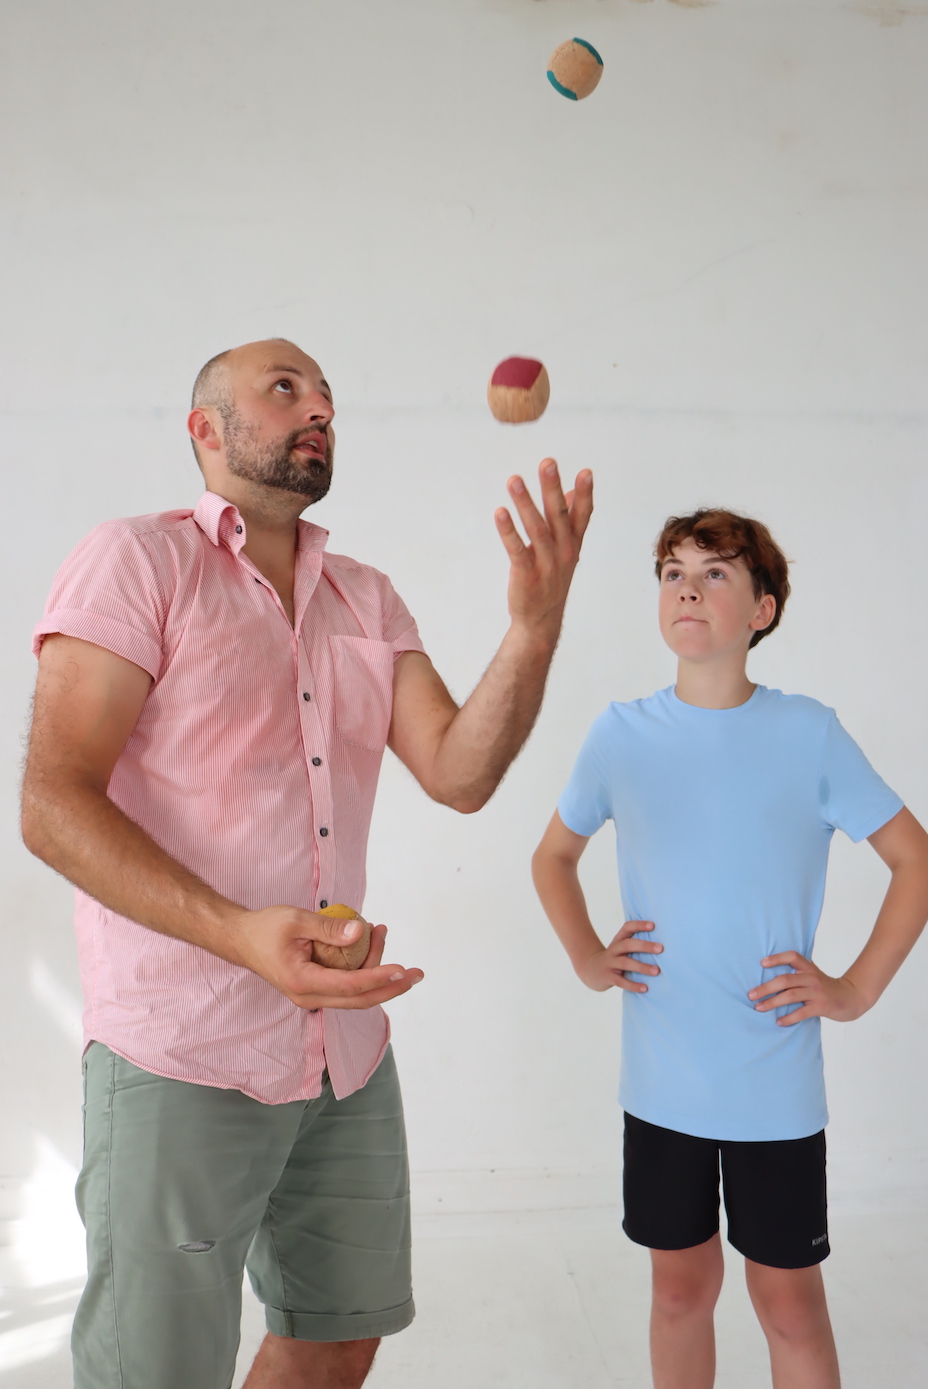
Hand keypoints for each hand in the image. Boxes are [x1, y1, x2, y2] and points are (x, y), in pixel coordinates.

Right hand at [231, 906, 423, 1009]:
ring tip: (382, 930)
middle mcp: (309, 997)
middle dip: (392, 987)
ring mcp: (312, 996)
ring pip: (355, 993)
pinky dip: (363, 968)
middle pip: (360, 1000)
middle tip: (418, 974)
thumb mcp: (296, 920)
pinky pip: (346, 986)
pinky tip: (370, 942)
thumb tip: (362, 930)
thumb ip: (329, 928)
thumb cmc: (265, 928)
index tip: (403, 970)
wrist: (241, 940)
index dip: (379, 978)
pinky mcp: (316, 989)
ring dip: (376, 969)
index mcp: (303, 982)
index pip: (350, 987)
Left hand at [495, 460, 593, 641]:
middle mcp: (563, 552)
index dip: (585, 494)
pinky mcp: (526, 575)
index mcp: (573, 544)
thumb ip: (568, 521)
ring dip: (525, 503)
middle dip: (553, 488)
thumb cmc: (551, 579)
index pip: (582, 515)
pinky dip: (508, 531)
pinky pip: (517, 550)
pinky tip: (500, 513)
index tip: (586, 472)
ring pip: (536, 529)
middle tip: (548, 463)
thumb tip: (569, 492)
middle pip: (559, 516)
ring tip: (514, 480)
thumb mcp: (564, 550)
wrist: (540, 620)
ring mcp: (546, 564)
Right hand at [575, 920, 662, 993]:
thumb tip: (663, 944)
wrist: (591, 970)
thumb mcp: (621, 948)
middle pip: (627, 944)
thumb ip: (636, 944)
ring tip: (657, 971)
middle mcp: (613, 950)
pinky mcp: (608, 977)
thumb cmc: (615, 958)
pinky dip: (633, 985)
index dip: (639, 925)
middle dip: (644, 946)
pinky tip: (645, 988)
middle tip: (661, 948)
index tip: (653, 925)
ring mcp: (610, 963)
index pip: (627, 928)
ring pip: (625, 963)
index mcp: (618, 940)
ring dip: (642, 967)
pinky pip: (621, 981)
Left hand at [748, 951, 866, 1025]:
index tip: (762, 963)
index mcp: (808, 968)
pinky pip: (802, 1012)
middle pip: (785, 979)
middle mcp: (812, 977)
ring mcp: (817, 992)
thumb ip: (796, 975)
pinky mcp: (821, 1007)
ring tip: (759, 1008)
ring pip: (790, 996)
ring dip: (772, 1002)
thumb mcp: (812, 976)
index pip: (792, 956)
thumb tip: (767, 980)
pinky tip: (778, 1022)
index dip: (777, 958)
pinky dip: (789, 1018)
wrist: (851, 998)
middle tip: (751, 995)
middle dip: (765, 987)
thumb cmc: (825, 988)